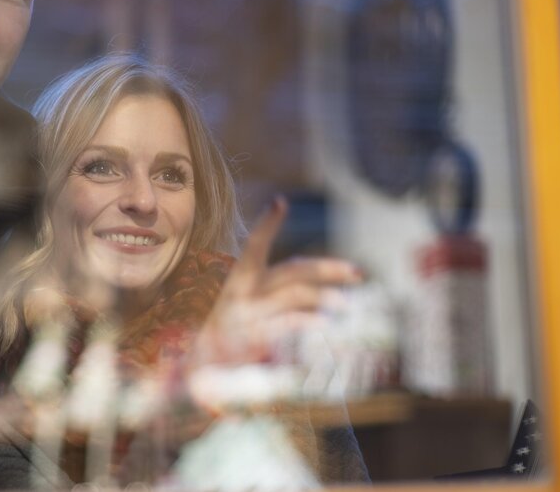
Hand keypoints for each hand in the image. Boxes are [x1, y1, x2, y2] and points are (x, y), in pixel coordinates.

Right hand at [190, 196, 361, 367]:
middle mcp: (245, 290)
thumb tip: (317, 271)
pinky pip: (286, 323)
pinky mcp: (254, 335)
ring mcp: (250, 312)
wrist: (201, 357)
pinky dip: (307, 321)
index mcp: (241, 276)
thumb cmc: (230, 321)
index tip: (280, 202)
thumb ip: (276, 282)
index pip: (255, 244)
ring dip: (324, 297)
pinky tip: (325, 323)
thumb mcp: (245, 295)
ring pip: (293, 295)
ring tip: (347, 303)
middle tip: (358, 272)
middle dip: (327, 269)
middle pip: (292, 271)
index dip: (267, 223)